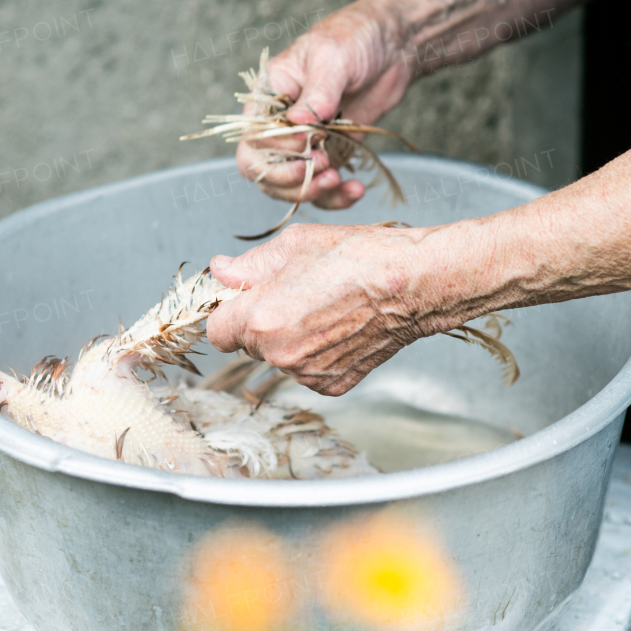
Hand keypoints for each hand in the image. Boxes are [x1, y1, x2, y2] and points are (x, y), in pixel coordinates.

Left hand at [205, 223, 439, 395]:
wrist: (413, 284)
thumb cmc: (359, 258)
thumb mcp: (294, 244)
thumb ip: (248, 265)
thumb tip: (220, 270)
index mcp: (261, 319)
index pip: (216, 330)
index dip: (228, 310)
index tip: (244, 298)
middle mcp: (280, 354)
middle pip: (248, 344)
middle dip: (261, 321)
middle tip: (295, 293)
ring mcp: (307, 374)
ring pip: (279, 357)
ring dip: (289, 338)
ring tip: (323, 307)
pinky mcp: (332, 385)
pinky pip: (307, 370)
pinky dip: (316, 352)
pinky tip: (339, 326)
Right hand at [236, 0, 415, 209]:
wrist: (392, 44)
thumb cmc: (354, 37)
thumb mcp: (332, 57)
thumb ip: (318, 92)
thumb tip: (299, 124)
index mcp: (268, 97)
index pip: (253, 140)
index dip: (277, 151)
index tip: (309, 142)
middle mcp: (280, 124)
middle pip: (264, 171)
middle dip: (291, 180)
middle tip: (325, 168)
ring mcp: (306, 142)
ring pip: (292, 186)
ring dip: (313, 192)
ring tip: (340, 182)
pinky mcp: (333, 153)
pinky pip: (324, 185)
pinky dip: (337, 196)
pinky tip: (356, 190)